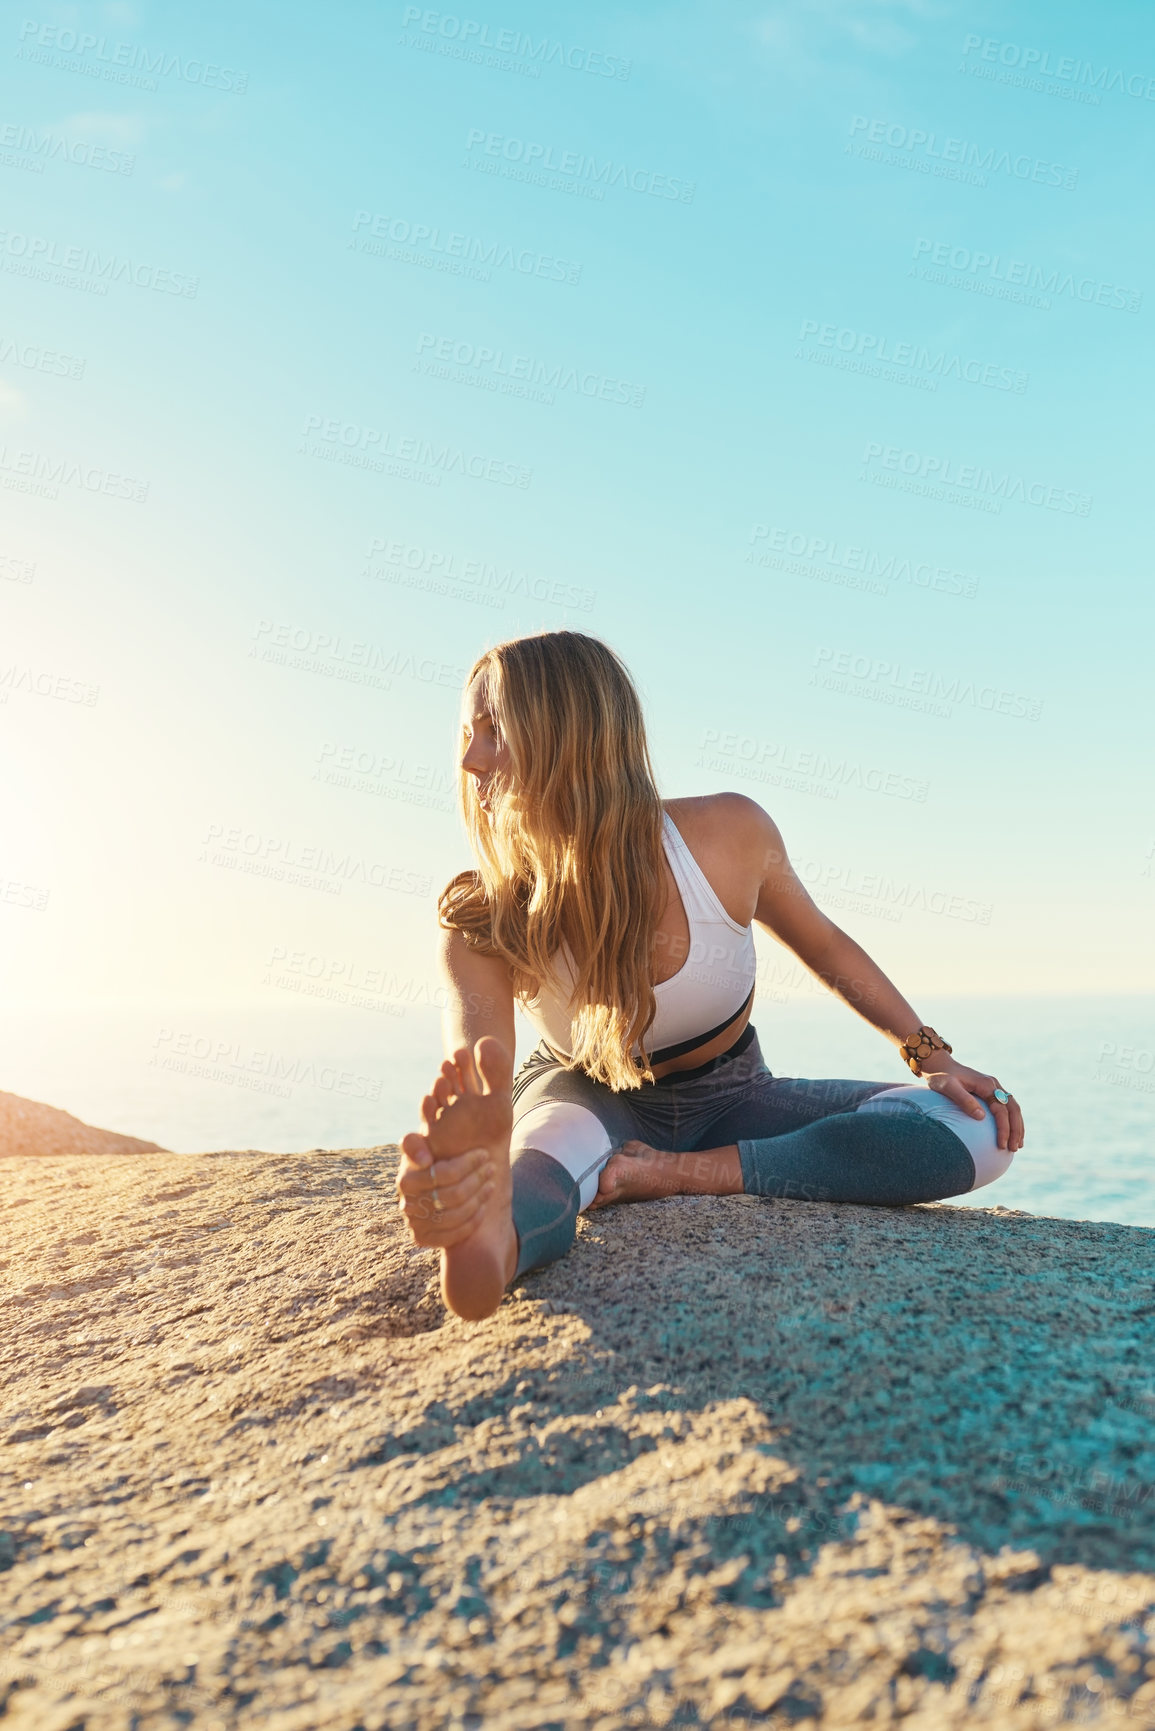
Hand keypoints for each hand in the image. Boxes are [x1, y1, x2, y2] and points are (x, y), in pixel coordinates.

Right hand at [395, 1134, 492, 1248]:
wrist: (424, 1186)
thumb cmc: (427, 1161)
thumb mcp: (418, 1146)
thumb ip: (414, 1144)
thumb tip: (425, 1160)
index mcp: (406, 1180)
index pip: (442, 1173)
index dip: (467, 1164)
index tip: (483, 1154)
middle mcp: (407, 1204)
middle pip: (452, 1196)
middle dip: (477, 1180)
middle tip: (491, 1168)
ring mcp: (415, 1224)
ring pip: (455, 1216)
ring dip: (479, 1199)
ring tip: (491, 1184)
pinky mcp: (422, 1238)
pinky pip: (453, 1235)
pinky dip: (472, 1221)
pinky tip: (483, 1206)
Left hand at [917, 1054, 1023, 1152]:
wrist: (940, 1066)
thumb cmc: (942, 1077)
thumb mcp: (948, 1087)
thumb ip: (964, 1100)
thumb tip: (981, 1117)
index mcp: (986, 1084)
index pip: (1001, 1109)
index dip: (1004, 1128)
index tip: (1001, 1144)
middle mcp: (994, 1085)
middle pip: (1013, 1109)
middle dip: (1016, 1130)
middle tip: (1013, 1148)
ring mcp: (994, 1088)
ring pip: (1013, 1108)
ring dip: (1017, 1127)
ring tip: (1017, 1146)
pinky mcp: (991, 1092)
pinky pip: (1007, 1107)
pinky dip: (1012, 1121)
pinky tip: (1010, 1134)